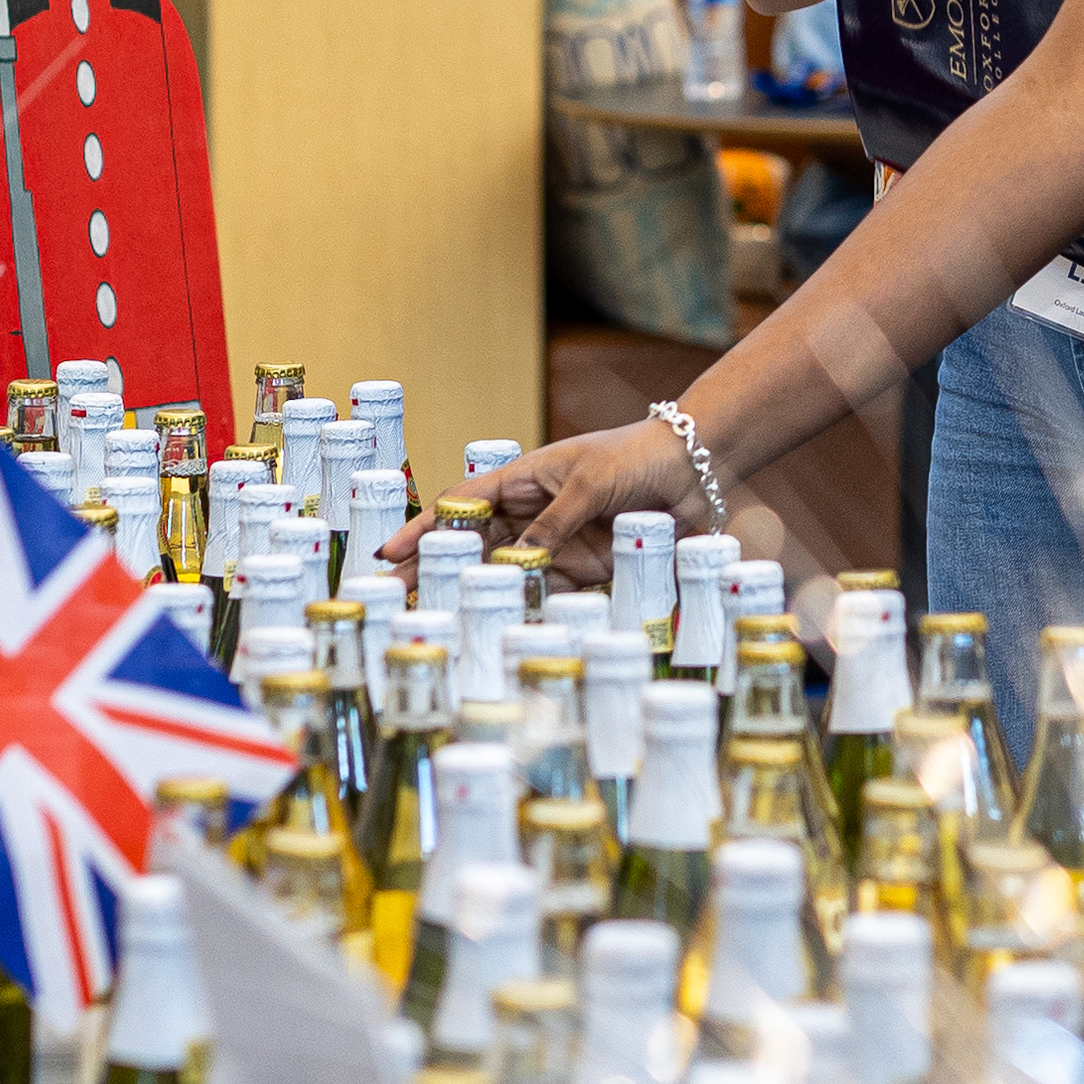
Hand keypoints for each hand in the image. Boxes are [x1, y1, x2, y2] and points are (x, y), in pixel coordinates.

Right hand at [374, 419, 701, 589]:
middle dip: (435, 569)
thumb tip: (518, 561)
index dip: (425, 528)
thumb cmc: (635, 457)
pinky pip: (550, 590)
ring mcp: (558, 541)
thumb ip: (554, 523)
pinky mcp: (587, 565)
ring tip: (438, 618)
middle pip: (473, 544)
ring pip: (506, 572)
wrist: (694, 468)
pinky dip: (528, 607)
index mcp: (524, 479)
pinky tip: (501, 626)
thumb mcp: (588, 483)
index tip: (389, 552)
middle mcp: (533, 512)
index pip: (461, 504)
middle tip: (395, 595)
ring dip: (477, 594)